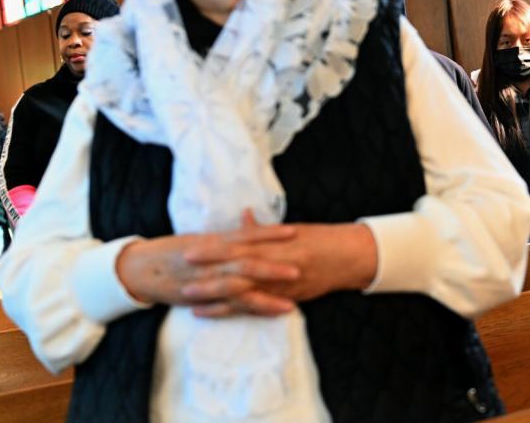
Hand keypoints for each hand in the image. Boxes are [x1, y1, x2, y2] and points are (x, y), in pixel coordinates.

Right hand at [116, 222, 300, 314]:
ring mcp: (205, 279)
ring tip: (291, 301)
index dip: (271, 232)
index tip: (296, 231)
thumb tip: (251, 225)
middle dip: (275, 265)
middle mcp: (211, 259)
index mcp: (214, 240)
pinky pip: (226, 305)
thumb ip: (227, 236)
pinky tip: (264, 315)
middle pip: (248, 260)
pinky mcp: (200, 297)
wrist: (138, 267)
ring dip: (266, 294)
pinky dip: (245, 310)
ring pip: (240, 286)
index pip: (247, 234)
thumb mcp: (201, 237)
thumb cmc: (172, 250)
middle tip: (302, 267)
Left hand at [181, 212, 377, 316]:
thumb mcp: (291, 230)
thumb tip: (242, 216)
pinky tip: (215, 313)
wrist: (348, 257)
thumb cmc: (321, 239)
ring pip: (243, 291)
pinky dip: (235, 311)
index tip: (189, 249)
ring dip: (215, 296)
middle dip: (208, 273)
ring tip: (190, 299)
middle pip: (236, 269)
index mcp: (276, 243)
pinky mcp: (286, 298)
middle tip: (181, 275)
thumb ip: (263, 229)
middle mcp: (276, 263)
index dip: (213, 249)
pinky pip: (257, 307)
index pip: (238, 245)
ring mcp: (281, 283)